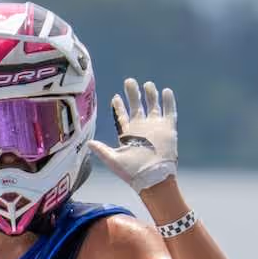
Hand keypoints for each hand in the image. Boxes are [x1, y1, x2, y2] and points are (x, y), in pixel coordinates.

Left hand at [88, 78, 177, 193]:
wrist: (153, 178)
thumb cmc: (132, 172)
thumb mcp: (113, 160)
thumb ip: (101, 150)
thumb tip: (87, 143)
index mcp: (128, 134)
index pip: (122, 116)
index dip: (119, 106)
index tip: (115, 96)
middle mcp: (141, 128)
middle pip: (136, 106)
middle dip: (132, 93)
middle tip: (129, 81)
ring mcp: (155, 127)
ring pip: (153, 106)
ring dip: (150, 95)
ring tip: (148, 84)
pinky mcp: (168, 129)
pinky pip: (170, 112)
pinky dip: (168, 102)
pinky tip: (166, 91)